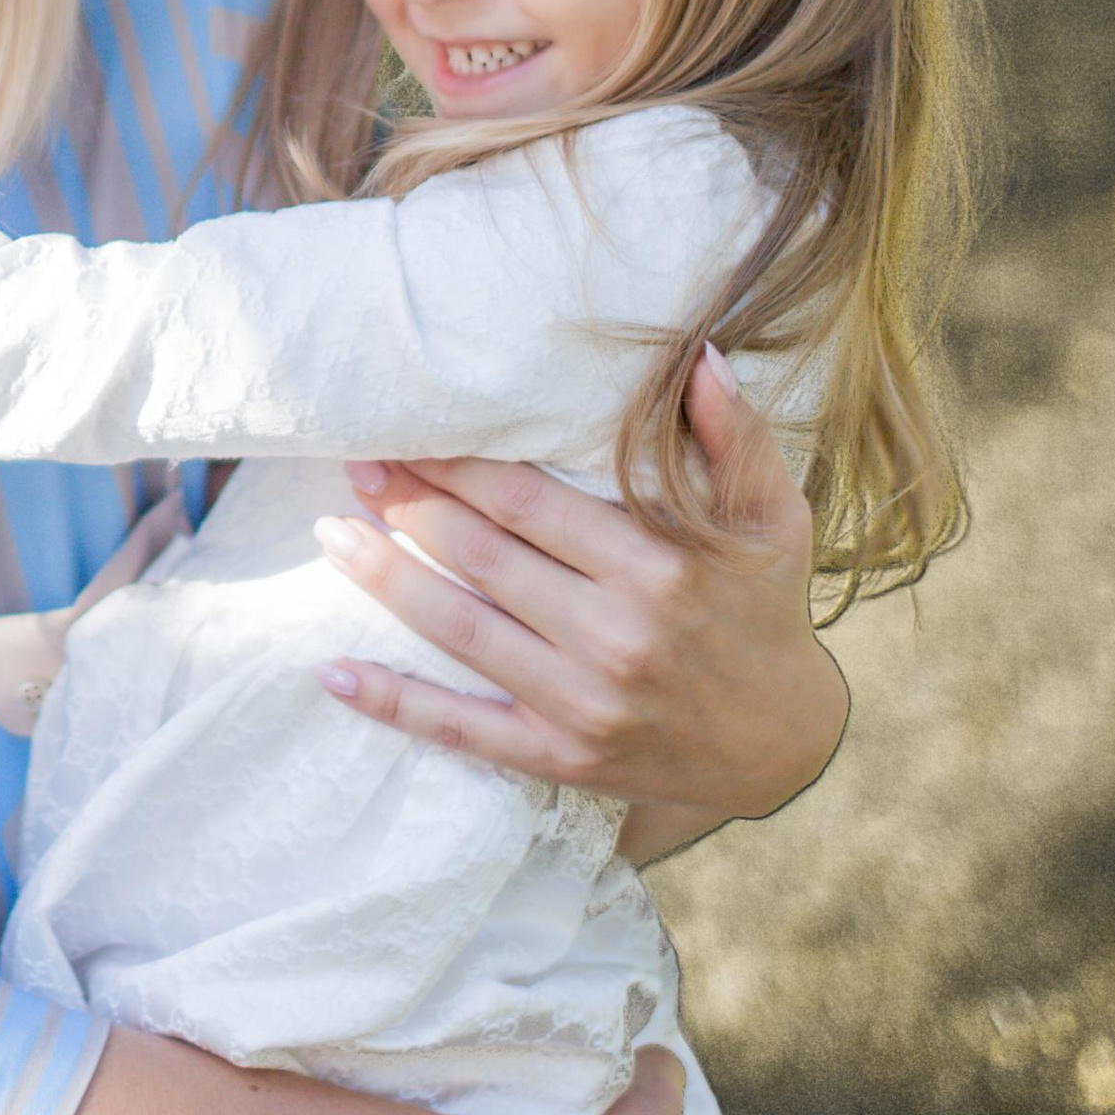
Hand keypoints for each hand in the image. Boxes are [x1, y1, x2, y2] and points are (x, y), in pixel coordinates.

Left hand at [312, 347, 842, 847]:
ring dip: (385, 579)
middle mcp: (616, 636)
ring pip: (459, 631)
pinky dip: (395, 703)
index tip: (405, 432)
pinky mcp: (562, 758)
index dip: (456, 465)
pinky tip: (336, 674)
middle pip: (481, 557)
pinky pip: (463, 730)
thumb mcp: (775, 516)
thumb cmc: (765, 608)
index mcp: (660, 567)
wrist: (783, 743)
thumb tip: (697, 356)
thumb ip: (735, 436)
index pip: (527, 503)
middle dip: (408, 506)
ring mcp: (583, 704)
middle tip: (356, 466)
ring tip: (331, 534)